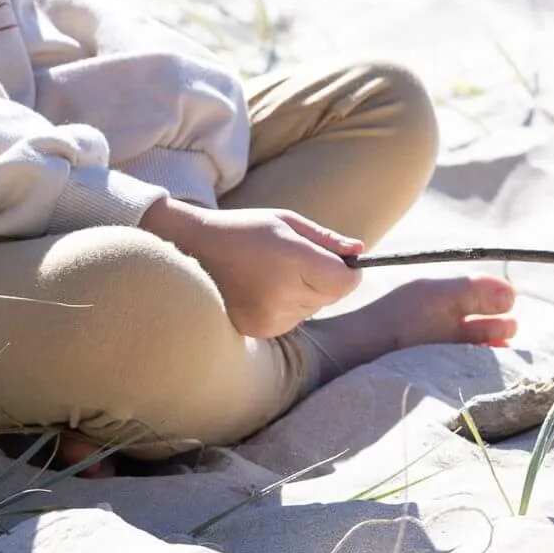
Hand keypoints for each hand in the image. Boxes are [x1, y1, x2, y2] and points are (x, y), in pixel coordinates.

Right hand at [140, 197, 361, 337]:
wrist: (194, 251)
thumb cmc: (244, 230)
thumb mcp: (286, 222)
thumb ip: (326, 239)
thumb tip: (359, 251)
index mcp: (292, 260)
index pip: (345, 282)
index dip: (350, 271)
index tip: (342, 261)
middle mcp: (283, 294)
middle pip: (332, 296)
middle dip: (325, 279)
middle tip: (296, 259)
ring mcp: (271, 317)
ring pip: (314, 309)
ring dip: (306, 294)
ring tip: (274, 272)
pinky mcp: (261, 331)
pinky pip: (294, 320)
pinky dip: (289, 307)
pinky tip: (264, 289)